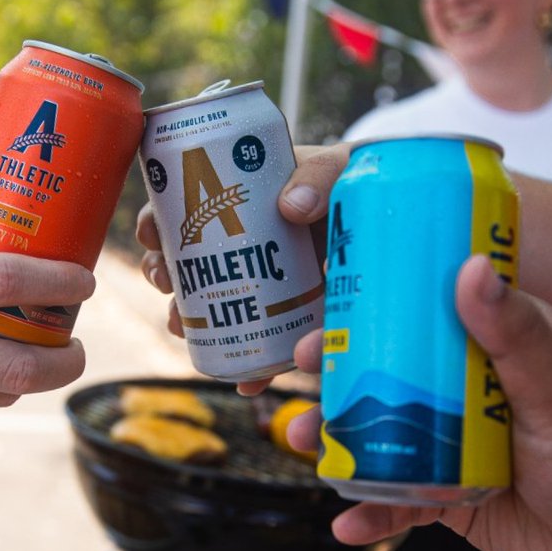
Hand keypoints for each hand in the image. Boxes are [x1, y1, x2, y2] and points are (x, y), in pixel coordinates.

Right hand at [135, 144, 348, 393]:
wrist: (399, 219)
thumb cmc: (360, 182)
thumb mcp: (339, 168)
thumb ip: (320, 175)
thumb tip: (291, 205)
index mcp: (242, 200)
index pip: (184, 207)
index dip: (158, 222)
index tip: (152, 232)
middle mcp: (243, 244)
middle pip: (187, 260)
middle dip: (163, 273)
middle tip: (164, 280)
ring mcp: (263, 284)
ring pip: (211, 306)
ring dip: (187, 320)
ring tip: (181, 327)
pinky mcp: (292, 319)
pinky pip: (264, 348)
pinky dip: (252, 370)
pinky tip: (246, 382)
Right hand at [288, 255, 551, 550]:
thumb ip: (518, 335)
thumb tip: (470, 269)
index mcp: (490, 344)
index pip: (420, 308)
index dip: (366, 302)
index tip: (324, 301)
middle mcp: (463, 388)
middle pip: (383, 371)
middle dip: (332, 371)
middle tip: (297, 368)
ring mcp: (451, 441)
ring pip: (378, 434)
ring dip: (335, 439)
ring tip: (302, 442)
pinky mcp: (448, 494)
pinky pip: (396, 500)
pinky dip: (368, 511)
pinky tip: (347, 523)